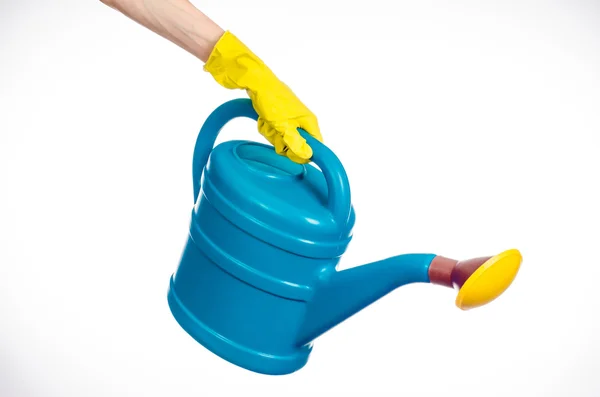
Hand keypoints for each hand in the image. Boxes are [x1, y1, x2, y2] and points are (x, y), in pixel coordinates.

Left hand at [204, 31, 322, 163]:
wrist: (256, 82)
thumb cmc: (271, 100)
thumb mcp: (282, 126)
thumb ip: (295, 142)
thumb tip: (308, 156)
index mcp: (309, 122)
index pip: (316, 146)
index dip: (303, 153)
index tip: (290, 153)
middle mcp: (303, 121)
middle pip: (297, 145)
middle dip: (283, 142)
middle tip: (275, 132)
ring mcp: (292, 118)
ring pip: (284, 138)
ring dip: (273, 134)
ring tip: (268, 123)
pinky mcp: (281, 116)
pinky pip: (276, 130)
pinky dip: (268, 128)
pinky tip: (264, 120)